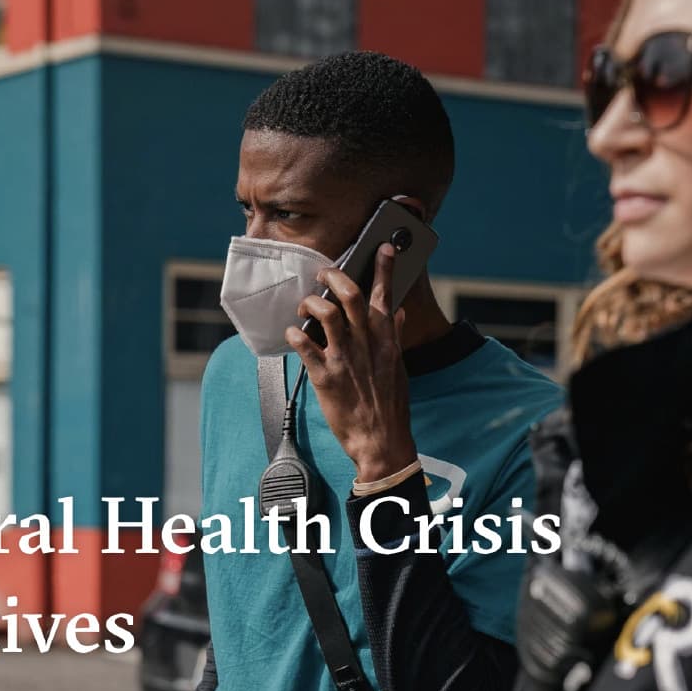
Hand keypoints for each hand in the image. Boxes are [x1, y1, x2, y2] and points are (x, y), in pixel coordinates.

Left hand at [288, 241, 415, 478]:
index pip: (385, 296)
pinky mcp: (324, 377)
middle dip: (335, 276)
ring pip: (326, 314)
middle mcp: (366, 346)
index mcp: (386, 342)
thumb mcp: (398, 368)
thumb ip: (393, 336)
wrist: (381, 442)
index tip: (383, 248)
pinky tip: (293, 334)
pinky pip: (305, 346)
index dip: (384, 268)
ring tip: (305, 305)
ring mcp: (344, 360)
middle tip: (324, 273)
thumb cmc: (390, 406)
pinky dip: (295, 334)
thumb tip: (397, 312)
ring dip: (311, 303)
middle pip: (351, 296)